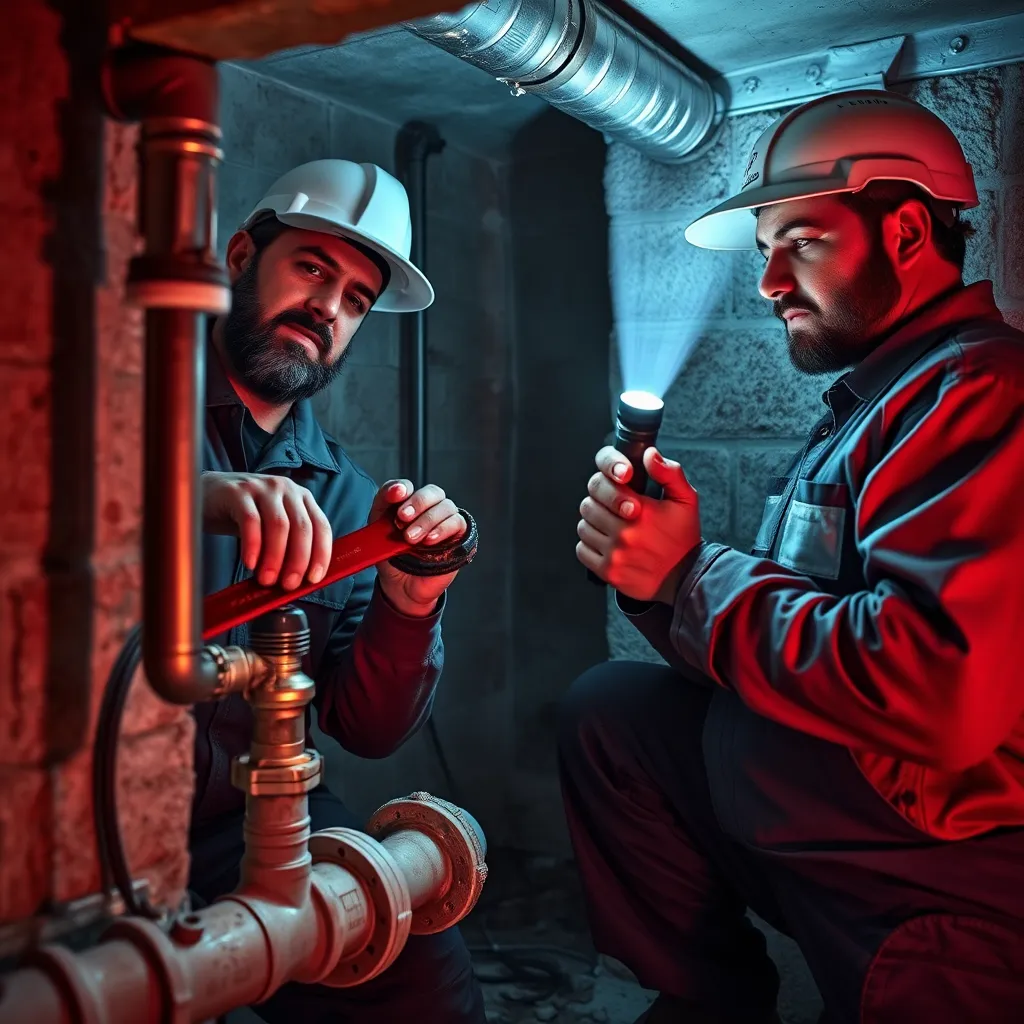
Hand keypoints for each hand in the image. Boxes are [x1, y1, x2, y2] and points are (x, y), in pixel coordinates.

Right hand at [201, 471, 332, 589]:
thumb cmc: (244, 517)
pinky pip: (250, 521)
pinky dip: (253, 545)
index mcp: (302, 497)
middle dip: (298, 560)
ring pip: (278, 525)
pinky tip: (250, 563)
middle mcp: (286, 489)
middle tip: (289, 585)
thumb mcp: (272, 527)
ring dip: (275, 557)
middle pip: (302, 527)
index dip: (321, 554)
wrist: (207, 495)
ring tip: (267, 579)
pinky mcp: (238, 492)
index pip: (321, 526)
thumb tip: (299, 581)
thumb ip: (288, 546)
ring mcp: (262, 487)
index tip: (314, 579)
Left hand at [370, 479, 465, 616]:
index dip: (401, 487)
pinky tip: (429, 540)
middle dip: (417, 503)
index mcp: (408, 504)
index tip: (396, 494)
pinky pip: (457, 523)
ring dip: (427, 520)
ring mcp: (445, 521)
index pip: (408, 486)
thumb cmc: (391, 557)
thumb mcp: (377, 531)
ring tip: (410, 539)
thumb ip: (382, 508)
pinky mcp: (458, 536)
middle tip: (402, 519)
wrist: (401, 586)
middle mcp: (429, 509)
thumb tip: (394, 492)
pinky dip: (442, 529)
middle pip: (432, 491)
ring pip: (445, 506)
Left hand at [576, 446, 700, 603]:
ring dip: (593, 524)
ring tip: (608, 525)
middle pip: (588, 506)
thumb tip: (649, 454)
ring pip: (583, 527)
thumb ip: (669, 473)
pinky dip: (589, 545)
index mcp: (642, 511)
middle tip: (610, 507)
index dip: (606, 484)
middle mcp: (626, 533)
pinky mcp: (608, 572)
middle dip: (598, 503)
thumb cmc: (683, 538)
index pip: (602, 486)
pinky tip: (605, 543)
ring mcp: (615, 554)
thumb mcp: (686, 500)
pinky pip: (582, 550)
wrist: (685, 578)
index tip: (615, 490)